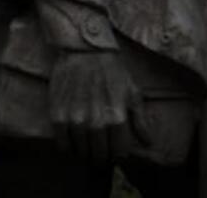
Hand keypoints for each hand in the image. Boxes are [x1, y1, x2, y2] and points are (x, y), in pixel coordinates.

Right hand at [47, 50, 150, 164]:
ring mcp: (75, 119)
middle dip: (102, 157)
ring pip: (80, 151)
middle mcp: (95, 121)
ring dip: (85, 153)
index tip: (117, 152)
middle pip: (99, 154)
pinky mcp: (58, 115)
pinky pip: (62, 143)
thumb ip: (140, 120)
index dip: (119, 154)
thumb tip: (148, 143)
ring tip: (88, 148)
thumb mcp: (132, 92)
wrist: (84, 50)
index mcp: (117, 116)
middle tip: (102, 153)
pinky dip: (68, 147)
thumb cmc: (112, 71)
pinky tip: (73, 141)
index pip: (119, 151)